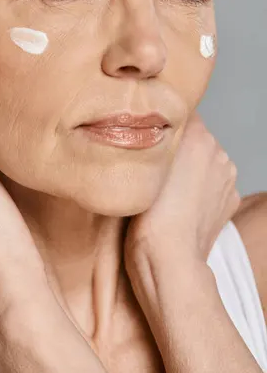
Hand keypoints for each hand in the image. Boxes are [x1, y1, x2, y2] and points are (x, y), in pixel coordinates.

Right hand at [124, 111, 241, 272]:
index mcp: (198, 136)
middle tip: (156, 168)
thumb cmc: (148, 212)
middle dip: (179, 149)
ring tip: (169, 190)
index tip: (150, 140)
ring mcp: (227, 177)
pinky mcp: (230, 199)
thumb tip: (158, 126)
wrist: (169, 257)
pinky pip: (213, 184)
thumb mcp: (143, 162)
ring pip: (205, 161)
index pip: (182, 115)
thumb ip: (154, 136)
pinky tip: (182, 204)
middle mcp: (218, 151)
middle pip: (195, 138)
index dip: (164, 126)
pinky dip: (200, 190)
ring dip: (190, 170)